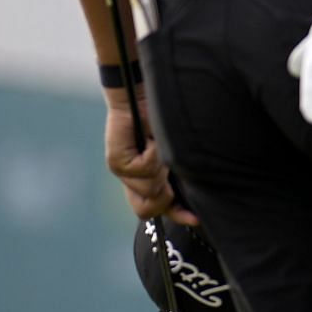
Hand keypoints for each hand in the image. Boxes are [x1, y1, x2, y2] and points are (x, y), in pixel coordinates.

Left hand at [104, 100, 197, 223]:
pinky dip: (154, 153)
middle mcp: (131, 180)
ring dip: (162, 169)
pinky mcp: (116, 162)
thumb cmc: (164, 118)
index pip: (155, 210)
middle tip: (170, 175)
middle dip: (166, 196)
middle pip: (147, 209)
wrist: (142, 94)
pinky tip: (150, 138)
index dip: (177, 215)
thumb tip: (184, 193)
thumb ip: (177, 173)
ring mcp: (121, 174)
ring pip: (150, 189)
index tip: (196, 218)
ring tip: (159, 146)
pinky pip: (145, 169)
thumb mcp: (174, 151)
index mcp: (147, 179)